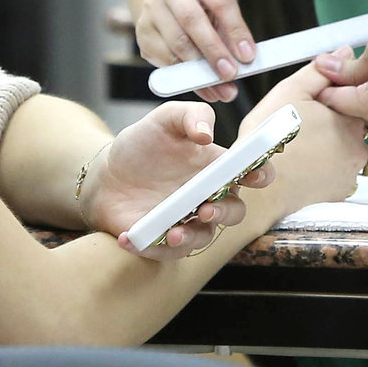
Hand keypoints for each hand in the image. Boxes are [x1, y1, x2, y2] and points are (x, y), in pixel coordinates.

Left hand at [83, 101, 270, 259]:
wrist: (107, 174)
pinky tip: (129, 237)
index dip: (260, 174)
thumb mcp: (163, 120)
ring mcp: (188, 221)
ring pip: (203, 238)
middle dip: (225, 213)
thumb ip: (190, 115)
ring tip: (173, 233)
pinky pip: (165, 251)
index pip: (250, 173)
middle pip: (234, 212)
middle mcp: (208, 197)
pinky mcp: (164, 240)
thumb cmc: (141, 146)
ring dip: (191, 238)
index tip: (253, 175)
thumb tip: (206, 133)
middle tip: (206, 209)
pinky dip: (150, 247)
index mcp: (215, 168)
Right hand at [135, 0, 255, 102]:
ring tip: (220, 89)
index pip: (219, 1)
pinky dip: (184, 76)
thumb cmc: (202, 3)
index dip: (235, 30)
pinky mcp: (142, 31)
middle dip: (213, 51)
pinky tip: (201, 86)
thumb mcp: (218, 5)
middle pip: (191, 20)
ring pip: (175, 42)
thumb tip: (244, 61)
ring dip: (199, 71)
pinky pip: (163, 58)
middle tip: (230, 74)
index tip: (248, 56)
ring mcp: (149, 8)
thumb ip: (230, 29)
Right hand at [246, 66, 367, 214]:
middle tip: (305, 128)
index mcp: (349, 116)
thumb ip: (320, 71)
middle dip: (335, 124)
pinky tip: (308, 166)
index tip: (314, 107)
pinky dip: (330, 170)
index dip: (333, 100)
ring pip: (350, 150)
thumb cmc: (270, 139)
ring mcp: (353, 170)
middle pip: (354, 125)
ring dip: (334, 148)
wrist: (261, 187)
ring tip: (305, 148)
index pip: (355, 99)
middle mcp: (359, 144)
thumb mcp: (290, 92)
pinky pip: (343, 174)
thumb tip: (345, 52)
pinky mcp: (344, 190)